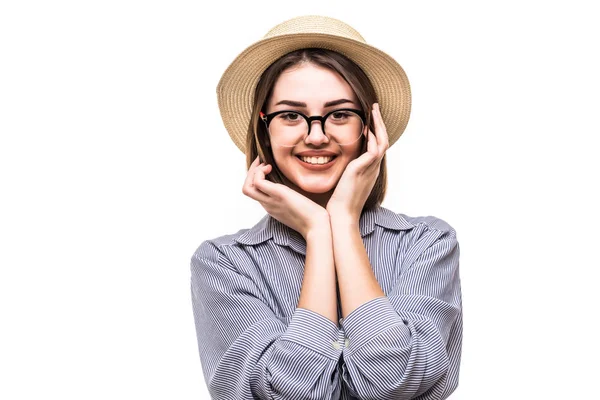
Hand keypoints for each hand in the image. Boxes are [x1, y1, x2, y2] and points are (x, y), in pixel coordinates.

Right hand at [242, 156, 329, 239]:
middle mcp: (267, 205)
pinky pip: (258, 182)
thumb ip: (290, 198)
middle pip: (247, 189)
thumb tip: (294, 187)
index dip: (255, 178)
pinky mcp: (278, 194)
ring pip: (247, 187)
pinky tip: (270, 167)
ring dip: (253, 171)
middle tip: (261, 162)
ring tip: (266, 165)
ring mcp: (270, 201)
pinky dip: (259, 172)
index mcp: (271, 207)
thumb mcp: (297, 206)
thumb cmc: (312, 217)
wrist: (317, 226)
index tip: (265, 168)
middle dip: (251, 173)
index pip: (254, 192)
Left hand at [326, 103, 388, 221]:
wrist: (341, 215)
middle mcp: (374, 168)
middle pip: (383, 140)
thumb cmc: (339, 202)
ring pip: (382, 142)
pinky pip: (374, 150)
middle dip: (379, 123)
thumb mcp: (344, 181)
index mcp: (370, 170)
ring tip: (373, 110)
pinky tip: (366, 127)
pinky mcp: (364, 170)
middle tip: (374, 108)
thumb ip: (346, 170)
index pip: (377, 146)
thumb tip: (338, 161)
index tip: (369, 119)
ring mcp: (371, 169)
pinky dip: (373, 137)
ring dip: (378, 125)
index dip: (375, 131)